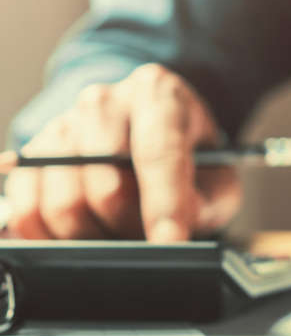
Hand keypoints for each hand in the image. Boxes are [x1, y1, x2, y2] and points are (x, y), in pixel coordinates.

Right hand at [4, 64, 240, 241]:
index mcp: (158, 93)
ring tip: (121, 231)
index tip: (171, 242)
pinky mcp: (31, 156)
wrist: (149, 131)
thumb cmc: (189, 156)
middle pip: (107, 185)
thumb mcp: (217, 174)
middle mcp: (104, 101)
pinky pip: (28, 212)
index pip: (159, 152)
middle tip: (150, 238)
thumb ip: (207, 200)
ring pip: (65, 204)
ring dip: (96, 236)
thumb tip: (168, 232)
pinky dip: (55, 238)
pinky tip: (85, 234)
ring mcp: (62, 125)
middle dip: (131, 226)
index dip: (164, 203)